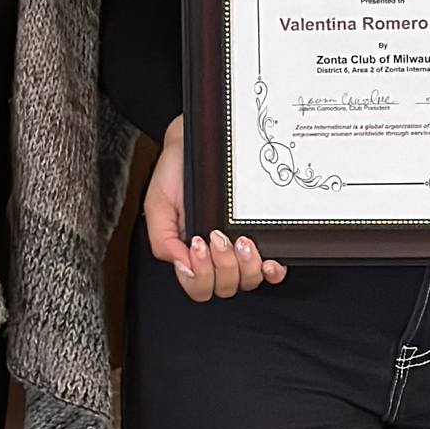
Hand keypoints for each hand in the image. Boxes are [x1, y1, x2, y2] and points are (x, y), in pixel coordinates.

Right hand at [145, 116, 286, 300]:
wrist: (200, 140)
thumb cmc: (177, 171)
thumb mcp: (158, 204)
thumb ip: (163, 240)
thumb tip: (183, 267)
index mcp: (190, 253)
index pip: (198, 287)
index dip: (200, 277)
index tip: (197, 244)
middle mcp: (216, 255)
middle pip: (225, 287)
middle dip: (222, 267)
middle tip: (216, 236)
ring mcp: (240, 249)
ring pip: (247, 281)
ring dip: (244, 266)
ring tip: (239, 239)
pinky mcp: (261, 236)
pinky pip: (272, 270)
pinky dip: (272, 271)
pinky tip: (268, 259)